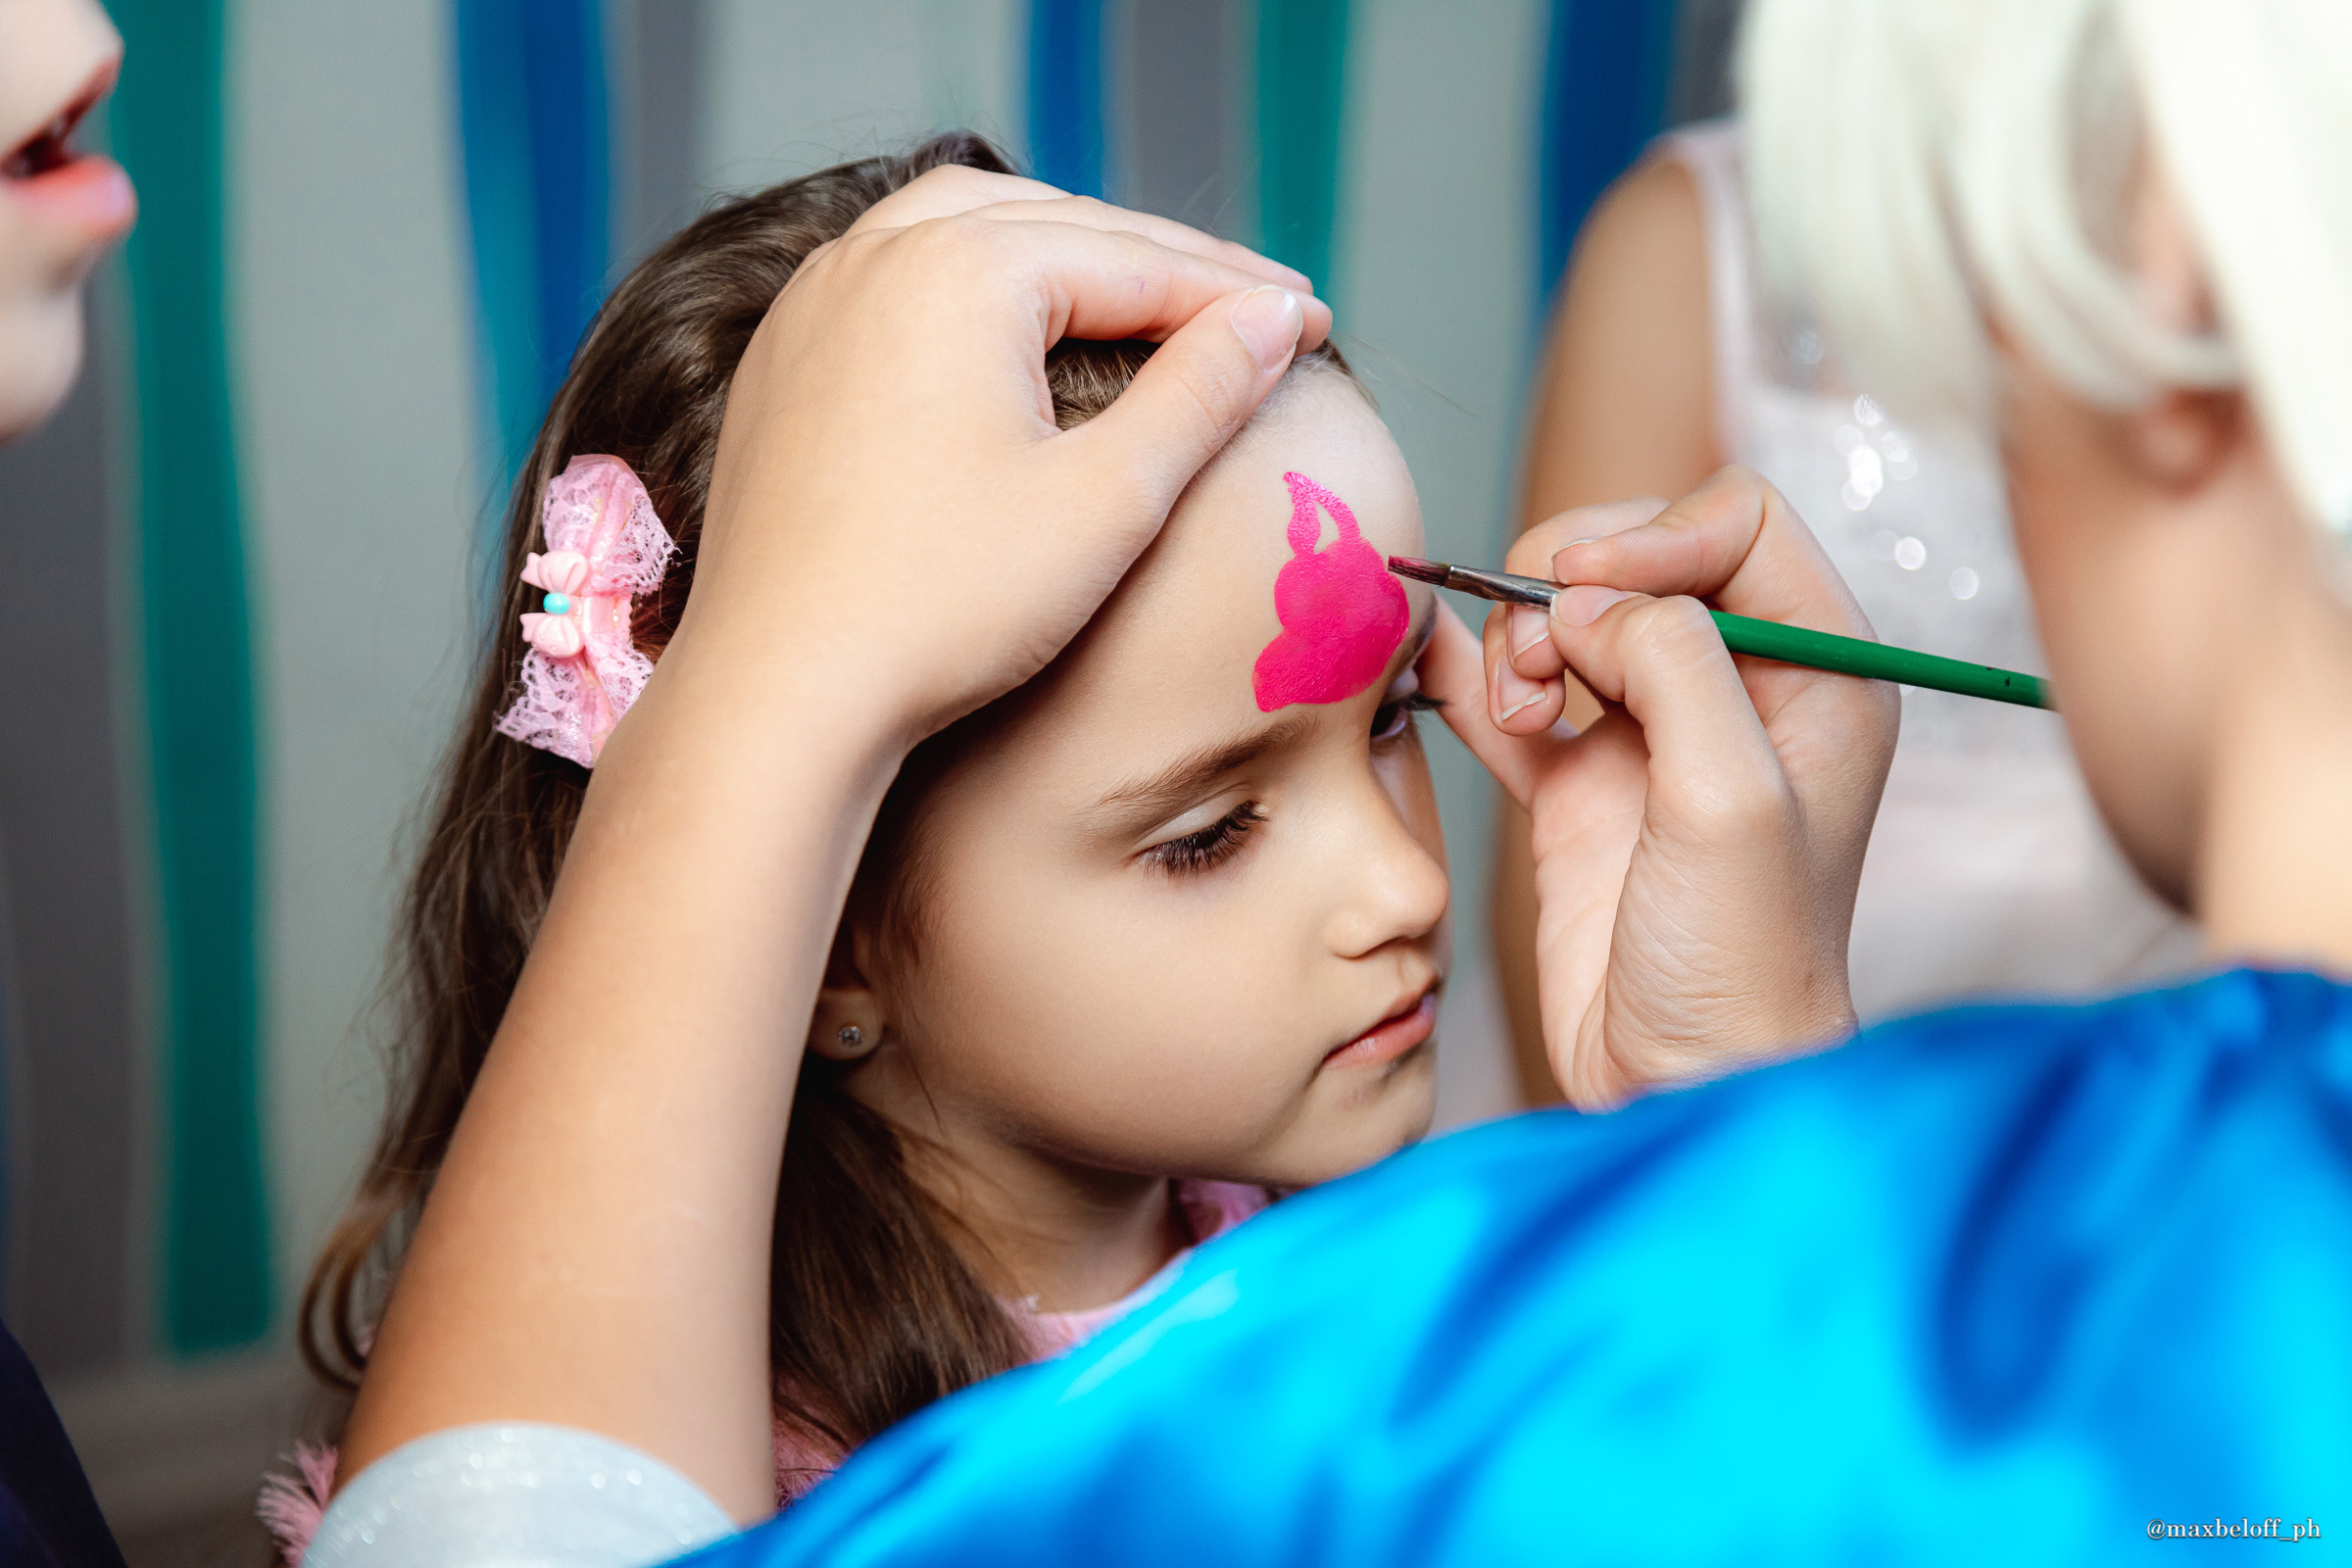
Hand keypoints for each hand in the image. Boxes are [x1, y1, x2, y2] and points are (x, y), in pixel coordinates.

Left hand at [666, 165, 1332, 749]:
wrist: (780, 699)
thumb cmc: (942, 609)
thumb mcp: (1107, 503)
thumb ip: (1200, 392)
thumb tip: (1270, 318)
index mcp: (958, 271)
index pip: (1134, 261)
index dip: (1236, 295)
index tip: (1316, 324)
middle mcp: (874, 258)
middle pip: (1054, 224)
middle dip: (1160, 260)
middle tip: (1252, 305)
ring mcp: (815, 304)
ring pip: (966, 231)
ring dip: (1066, 250)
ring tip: (1149, 291)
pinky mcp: (783, 361)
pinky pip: (897, 280)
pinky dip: (978, 285)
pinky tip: (1017, 330)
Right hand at [1423, 467, 1895, 1107]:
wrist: (1676, 1086)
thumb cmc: (1741, 964)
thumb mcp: (1732, 798)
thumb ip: (1675, 664)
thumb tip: (1585, 600)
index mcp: (1821, 672)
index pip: (1738, 521)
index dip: (1652, 535)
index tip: (1584, 593)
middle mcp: (1740, 688)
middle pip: (1639, 556)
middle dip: (1572, 591)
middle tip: (1544, 668)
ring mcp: (1654, 733)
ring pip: (1569, 615)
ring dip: (1521, 641)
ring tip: (1519, 714)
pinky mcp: (1580, 783)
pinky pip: (1513, 689)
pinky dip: (1472, 673)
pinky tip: (1450, 680)